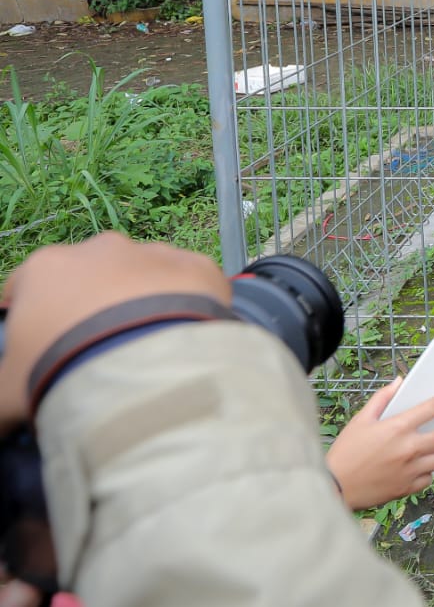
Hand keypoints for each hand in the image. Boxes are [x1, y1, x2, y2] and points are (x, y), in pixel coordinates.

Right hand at [0, 233, 229, 432]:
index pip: (29, 288)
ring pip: (146, 278)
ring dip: (145, 305)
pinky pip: (192, 286)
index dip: (36, 320)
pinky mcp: (200, 267)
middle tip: (104, 353)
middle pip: (94, 278)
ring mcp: (155, 253)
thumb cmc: (63, 373)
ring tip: (149, 351)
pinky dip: (190, 308)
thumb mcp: (8, 394)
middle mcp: (101, 248)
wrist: (143, 370)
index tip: (45, 348)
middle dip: (96, 308)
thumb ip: (0, 399)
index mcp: (45, 268)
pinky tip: (184, 341)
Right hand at [325, 378, 433, 509]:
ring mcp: (410, 470)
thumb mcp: (360, 420)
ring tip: (432, 449)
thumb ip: (381, 399)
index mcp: (398, 428)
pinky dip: (426, 472)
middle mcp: (409, 448)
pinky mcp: (407, 488)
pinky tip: (417, 467)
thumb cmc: (346, 452)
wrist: (335, 487)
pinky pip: (429, 478)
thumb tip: (398, 383)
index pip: (433, 408)